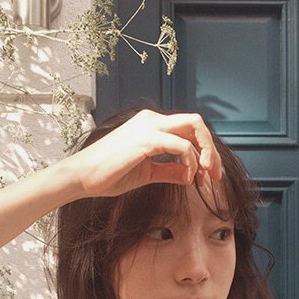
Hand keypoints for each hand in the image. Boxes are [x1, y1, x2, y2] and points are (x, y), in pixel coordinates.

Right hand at [73, 109, 227, 212]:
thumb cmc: (109, 174)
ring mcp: (149, 126)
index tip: (209, 177)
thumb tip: (191, 175)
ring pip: (193, 127)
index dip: (205, 151)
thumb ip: (170, 171)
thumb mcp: (147, 173)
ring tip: (205, 178)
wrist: (83, 177)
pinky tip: (189, 178)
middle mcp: (152, 120)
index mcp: (152, 125)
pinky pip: (180, 145)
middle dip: (211, 149)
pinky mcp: (145, 139)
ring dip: (206, 153)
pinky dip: (190, 161)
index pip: (188, 129)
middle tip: (215, 175)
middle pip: (196, 123)